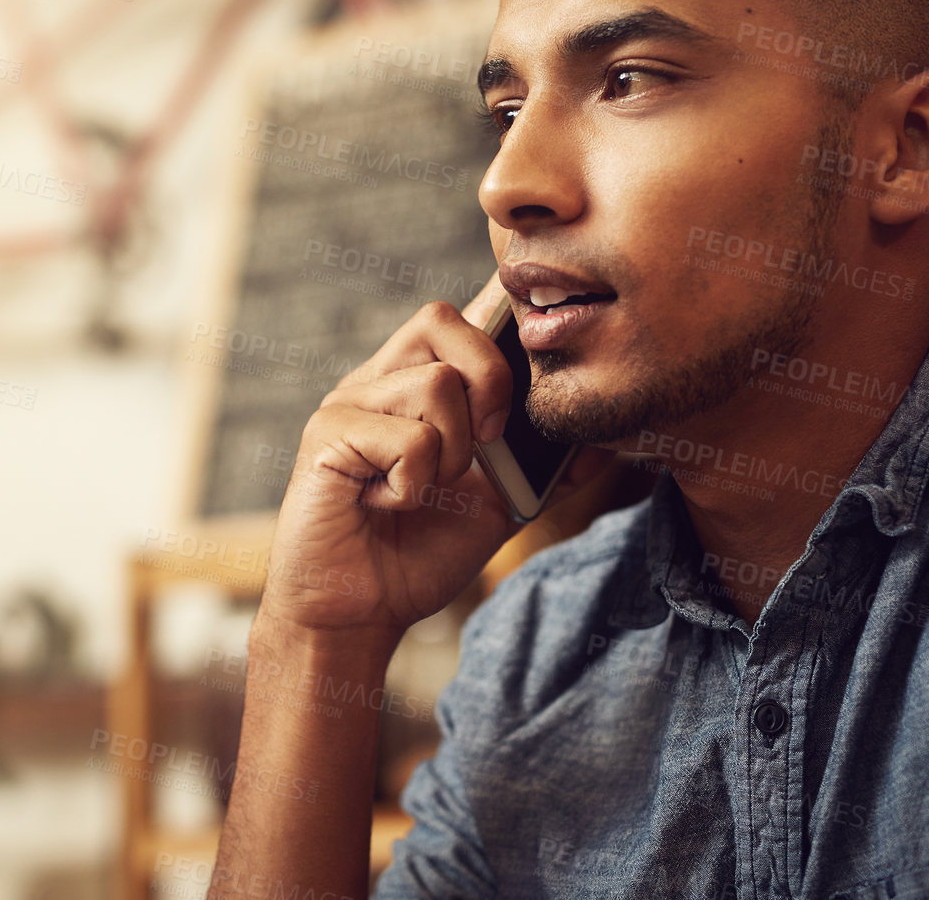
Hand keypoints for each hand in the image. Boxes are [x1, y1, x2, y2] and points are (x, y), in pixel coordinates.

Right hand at [259, 272, 608, 642]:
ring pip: (436, 384)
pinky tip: (389, 505)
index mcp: (410, 382)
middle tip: (485, 445)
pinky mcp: (326, 436)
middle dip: (489, 382)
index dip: (498, 322)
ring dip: (452, 454)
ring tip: (423, 491)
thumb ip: (542, 466)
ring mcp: (345, 403)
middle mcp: (374, 380)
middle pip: (442, 319)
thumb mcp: (498, 504)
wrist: (359, 614)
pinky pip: (409, 439)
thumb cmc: (417, 554)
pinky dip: (416, 485)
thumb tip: (603, 439)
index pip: (457, 313)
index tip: (525, 377)